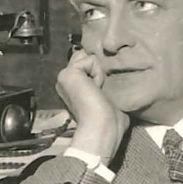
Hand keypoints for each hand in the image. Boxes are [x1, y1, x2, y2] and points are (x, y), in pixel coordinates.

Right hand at [56, 47, 127, 162]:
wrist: (102, 127)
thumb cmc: (110, 120)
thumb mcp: (110, 97)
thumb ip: (107, 84)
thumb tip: (118, 78)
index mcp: (74, 86)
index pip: (89, 64)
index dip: (101, 72)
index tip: (102, 93)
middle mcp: (66, 81)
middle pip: (87, 56)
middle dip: (99, 70)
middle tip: (100, 92)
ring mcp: (64, 76)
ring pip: (89, 56)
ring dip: (99, 73)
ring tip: (98, 91)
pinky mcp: (67, 73)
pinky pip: (91, 60)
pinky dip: (98, 74)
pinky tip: (95, 90)